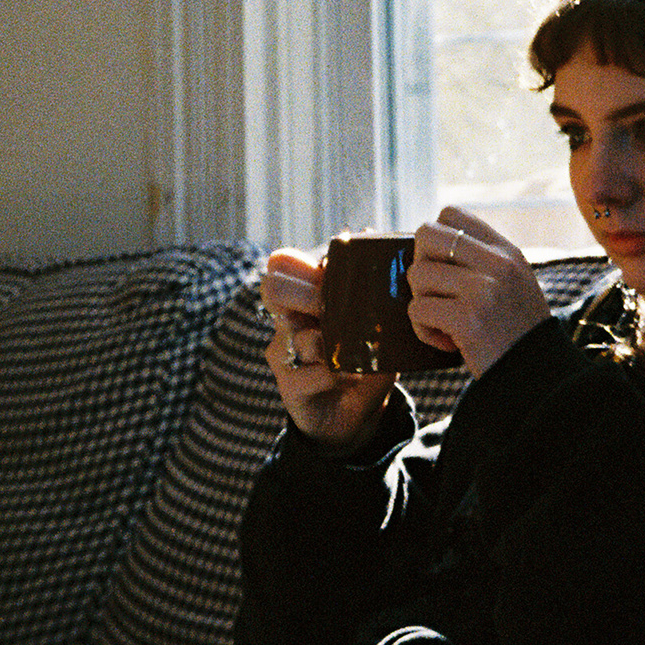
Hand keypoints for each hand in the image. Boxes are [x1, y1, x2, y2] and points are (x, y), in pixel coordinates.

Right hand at [259, 246, 394, 452]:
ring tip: (356, 352)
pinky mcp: (289, 386)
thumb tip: (368, 231)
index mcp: (301, 298)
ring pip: (300, 334)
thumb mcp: (372, 320)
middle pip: (273, 288)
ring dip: (334, 342)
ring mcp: (283, 353)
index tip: (332, 274)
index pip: (280, 263)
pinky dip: (338, 374)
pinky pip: (312, 372)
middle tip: (337, 309)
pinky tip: (352, 376)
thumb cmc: (363, 357)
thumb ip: (369, 282)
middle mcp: (285, 321)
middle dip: (309, 293)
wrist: (355, 413)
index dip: (304, 263)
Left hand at [408, 205, 550, 380]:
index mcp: (506, 251)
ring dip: (422, 303)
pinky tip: (447, 342)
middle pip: (426, 235)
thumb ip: (481, 261)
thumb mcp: (513, 283)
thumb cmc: (517, 333)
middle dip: (420, 265)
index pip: (452, 213)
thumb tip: (426, 246)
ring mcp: (483, 290)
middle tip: (436, 293)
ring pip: (417, 275)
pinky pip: (418, 309)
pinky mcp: (468, 320)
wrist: (538, 376)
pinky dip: (424, 330)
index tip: (442, 267)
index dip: (435, 238)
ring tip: (444, 323)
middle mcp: (497, 264)